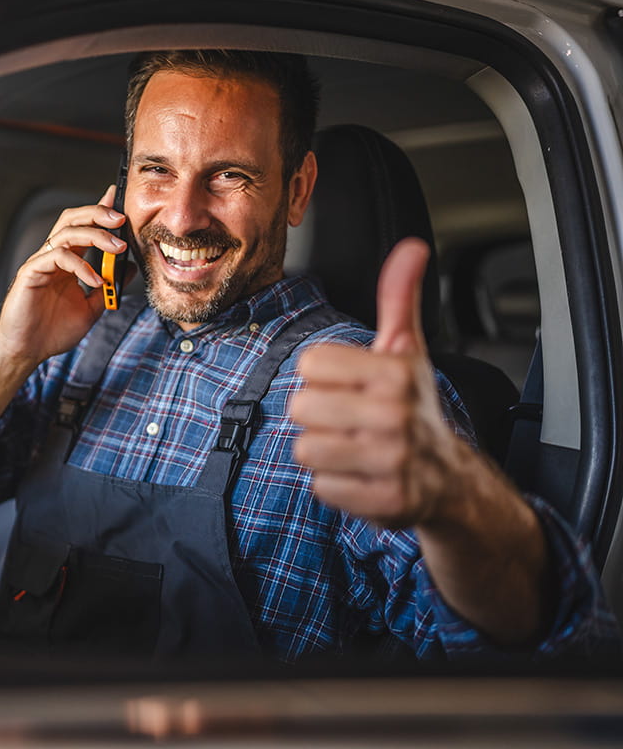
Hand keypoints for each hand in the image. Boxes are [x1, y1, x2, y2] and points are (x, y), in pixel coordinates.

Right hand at [0, 186, 127, 366]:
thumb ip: (109, 287)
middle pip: (73, 220)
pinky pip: (58, 257)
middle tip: (121, 219)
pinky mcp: (31, 272)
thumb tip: (131, 268)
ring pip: (66, 232)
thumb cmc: (52, 332)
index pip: (83, 228)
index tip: (118, 201)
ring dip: (95, 236)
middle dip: (98, 213)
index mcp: (67, 262)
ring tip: (117, 248)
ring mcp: (41, 263)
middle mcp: (53, 257)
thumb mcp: (92, 308)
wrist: (27, 351)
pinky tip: (94, 280)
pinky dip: (80, 266)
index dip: (99, 211)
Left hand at [290, 238, 470, 528]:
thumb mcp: (407, 350)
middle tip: (351, 421)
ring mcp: (393, 460)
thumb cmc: (413, 405)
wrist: (449, 477)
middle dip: (319, 417)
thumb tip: (411, 248)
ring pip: (306, 449)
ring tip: (355, 448)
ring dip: (324, 452)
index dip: (323, 378)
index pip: (309, 366)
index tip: (351, 387)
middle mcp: (396, 414)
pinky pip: (321, 487)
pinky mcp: (386, 501)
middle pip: (300, 408)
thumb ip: (399, 299)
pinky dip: (335, 485)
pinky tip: (361, 476)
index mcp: (396, 371)